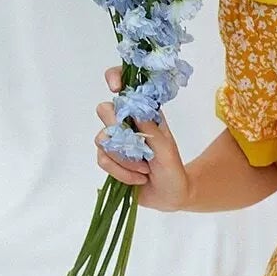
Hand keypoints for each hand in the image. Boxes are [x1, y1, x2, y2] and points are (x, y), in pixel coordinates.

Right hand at [94, 66, 190, 211]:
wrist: (171, 197)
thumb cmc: (173, 170)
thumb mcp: (167, 150)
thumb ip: (152, 131)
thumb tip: (135, 110)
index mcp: (144, 114)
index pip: (125, 87)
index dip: (115, 78)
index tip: (115, 88)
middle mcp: (127, 123)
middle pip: (104, 110)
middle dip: (117, 129)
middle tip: (136, 147)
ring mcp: (116, 141)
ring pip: (103, 139)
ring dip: (125, 159)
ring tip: (145, 170)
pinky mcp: (110, 160)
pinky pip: (103, 160)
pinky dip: (121, 172)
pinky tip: (138, 179)